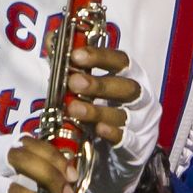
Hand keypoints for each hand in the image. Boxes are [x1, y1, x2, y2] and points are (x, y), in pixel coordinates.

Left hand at [66, 46, 155, 192]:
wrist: (120, 154)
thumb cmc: (103, 110)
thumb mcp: (88, 86)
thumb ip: (71, 64)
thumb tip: (51, 37)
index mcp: (131, 77)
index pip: (121, 61)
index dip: (100, 56)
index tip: (76, 55)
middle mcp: (141, 98)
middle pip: (127, 87)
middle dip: (99, 84)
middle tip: (73, 82)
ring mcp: (141, 123)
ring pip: (124, 114)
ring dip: (98, 110)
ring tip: (74, 108)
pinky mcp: (137, 147)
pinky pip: (128, 140)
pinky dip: (113, 133)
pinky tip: (97, 129)